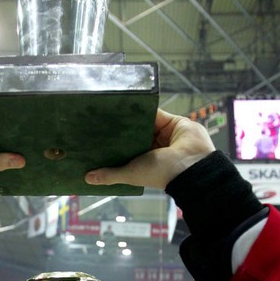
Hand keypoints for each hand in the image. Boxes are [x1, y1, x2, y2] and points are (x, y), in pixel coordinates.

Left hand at [84, 108, 214, 190]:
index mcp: (143, 162)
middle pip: (134, 134)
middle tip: (101, 118)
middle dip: (121, 128)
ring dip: (132, 116)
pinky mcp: (171, 122)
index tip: (97, 137)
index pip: (125, 150)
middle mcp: (153, 148)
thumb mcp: (131, 174)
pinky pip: (156, 112)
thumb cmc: (160, 173)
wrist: (192, 164)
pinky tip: (132, 101)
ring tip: (113, 107)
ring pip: (144, 122)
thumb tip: (87, 179)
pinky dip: (146, 107)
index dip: (113, 145)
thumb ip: (110, 175)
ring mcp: (162, 134)